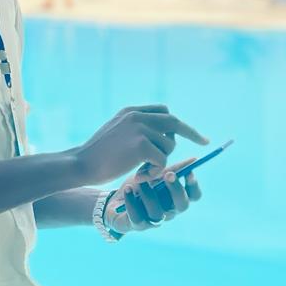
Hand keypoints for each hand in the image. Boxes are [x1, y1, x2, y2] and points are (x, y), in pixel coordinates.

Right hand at [74, 105, 208, 185]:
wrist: (80, 164)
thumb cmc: (96, 155)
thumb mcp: (116, 132)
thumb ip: (136, 128)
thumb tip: (162, 133)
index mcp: (131, 112)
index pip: (163, 111)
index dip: (177, 123)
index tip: (191, 133)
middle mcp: (137, 116)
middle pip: (174, 122)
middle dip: (192, 133)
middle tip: (205, 142)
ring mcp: (140, 129)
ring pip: (168, 146)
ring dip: (162, 160)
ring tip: (143, 168)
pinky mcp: (142, 145)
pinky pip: (163, 160)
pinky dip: (157, 171)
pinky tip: (141, 174)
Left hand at [104, 157, 202, 234]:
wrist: (113, 201)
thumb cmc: (138, 187)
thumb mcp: (154, 174)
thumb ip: (171, 167)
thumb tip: (194, 159)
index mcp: (176, 198)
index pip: (194, 196)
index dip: (193, 185)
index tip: (188, 171)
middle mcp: (169, 211)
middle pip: (182, 205)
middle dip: (176, 189)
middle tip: (168, 174)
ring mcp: (154, 220)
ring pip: (158, 212)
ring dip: (150, 194)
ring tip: (140, 181)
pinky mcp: (138, 225)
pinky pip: (137, 217)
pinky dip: (132, 202)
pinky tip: (127, 190)